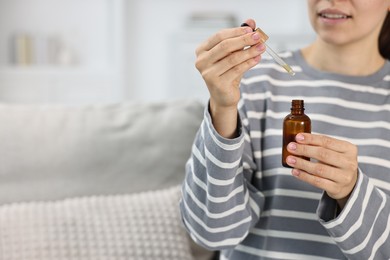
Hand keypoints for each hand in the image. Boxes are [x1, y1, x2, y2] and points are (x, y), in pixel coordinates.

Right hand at [195, 19, 265, 137]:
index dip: (236, 31)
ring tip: (262, 47)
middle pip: (225, 46)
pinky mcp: (218, 84)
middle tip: (258, 37)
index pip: (219, 36)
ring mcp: (208, 73)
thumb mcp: (233, 53)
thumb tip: (251, 21)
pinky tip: (257, 58)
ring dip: (249, 51)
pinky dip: (249, 63)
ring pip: (233, 58)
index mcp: (202, 50)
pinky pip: (237, 70)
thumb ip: (240, 37)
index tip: (251, 29)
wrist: (223, 96)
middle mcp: (201, 61)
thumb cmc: (227, 72)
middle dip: (244, 40)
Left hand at [285, 133, 358, 209]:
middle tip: (290, 147)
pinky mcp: (337, 189)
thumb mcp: (335, 152)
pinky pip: (317, 181)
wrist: (349, 185)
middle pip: (323, 154)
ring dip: (302, 163)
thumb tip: (297, 141)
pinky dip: (304, 176)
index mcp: (349, 149)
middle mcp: (349, 163)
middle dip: (304, 150)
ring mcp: (344, 177)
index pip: (327, 141)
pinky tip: (295, 171)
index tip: (297, 137)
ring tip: (290, 159)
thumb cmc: (336, 164)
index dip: (311, 139)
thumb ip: (320, 145)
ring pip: (319, 169)